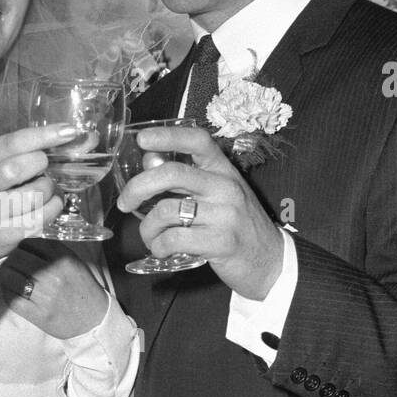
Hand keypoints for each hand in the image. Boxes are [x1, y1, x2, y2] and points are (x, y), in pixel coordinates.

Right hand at [0, 123, 75, 261]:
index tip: (69, 132)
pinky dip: (52, 211)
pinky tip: (53, 206)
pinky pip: (33, 221)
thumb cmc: (6, 192)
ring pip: (29, 197)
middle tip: (46, 167)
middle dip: (40, 166)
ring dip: (49, 191)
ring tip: (51, 190)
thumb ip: (50, 151)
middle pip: (13, 170)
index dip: (42, 136)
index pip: (12, 143)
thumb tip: (89, 137)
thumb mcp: (18, 166)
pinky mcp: (0, 233)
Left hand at [0, 240, 109, 339]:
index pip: (28, 241)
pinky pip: (11, 298)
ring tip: (9, 275)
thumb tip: (26, 237)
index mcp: (63, 258)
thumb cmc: (82, 288)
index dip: (19, 244)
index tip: (18, 249)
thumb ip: (53, 249)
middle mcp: (53, 274)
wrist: (94, 320)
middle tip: (9, 262)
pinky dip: (6, 292)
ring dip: (5, 274)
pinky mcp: (38, 314)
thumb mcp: (73, 261)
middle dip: (10, 258)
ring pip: (9, 276)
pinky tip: (11, 290)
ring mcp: (45, 295)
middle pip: (16, 257)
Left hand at [115, 124, 283, 299]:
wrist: (270, 261)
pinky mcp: (221, 242)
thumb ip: (186, 179)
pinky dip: (159, 246)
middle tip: (125, 203)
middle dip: (138, 188)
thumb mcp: (217, 195)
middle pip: (172, 173)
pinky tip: (161, 249)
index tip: (142, 139)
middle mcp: (225, 187)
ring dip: (147, 227)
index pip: (198, 141)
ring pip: (166, 210)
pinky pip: (174, 239)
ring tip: (150, 236)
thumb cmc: (237, 225)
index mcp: (224, 171)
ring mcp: (225, 215)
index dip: (168, 135)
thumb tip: (149, 160)